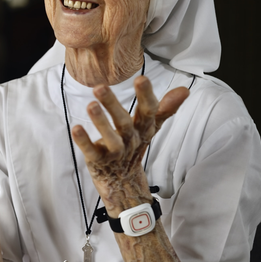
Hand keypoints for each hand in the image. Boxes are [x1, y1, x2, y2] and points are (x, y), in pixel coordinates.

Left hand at [71, 76, 188, 215]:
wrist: (124, 182)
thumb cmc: (134, 147)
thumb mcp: (150, 128)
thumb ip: (164, 108)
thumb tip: (185, 90)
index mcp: (143, 130)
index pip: (148, 112)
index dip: (146, 97)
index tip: (142, 79)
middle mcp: (130, 140)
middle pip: (124, 123)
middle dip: (113, 105)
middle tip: (100, 87)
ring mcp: (115, 152)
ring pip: (110, 139)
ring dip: (100, 122)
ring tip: (90, 105)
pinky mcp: (99, 161)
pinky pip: (92, 152)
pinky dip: (84, 141)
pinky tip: (75, 129)